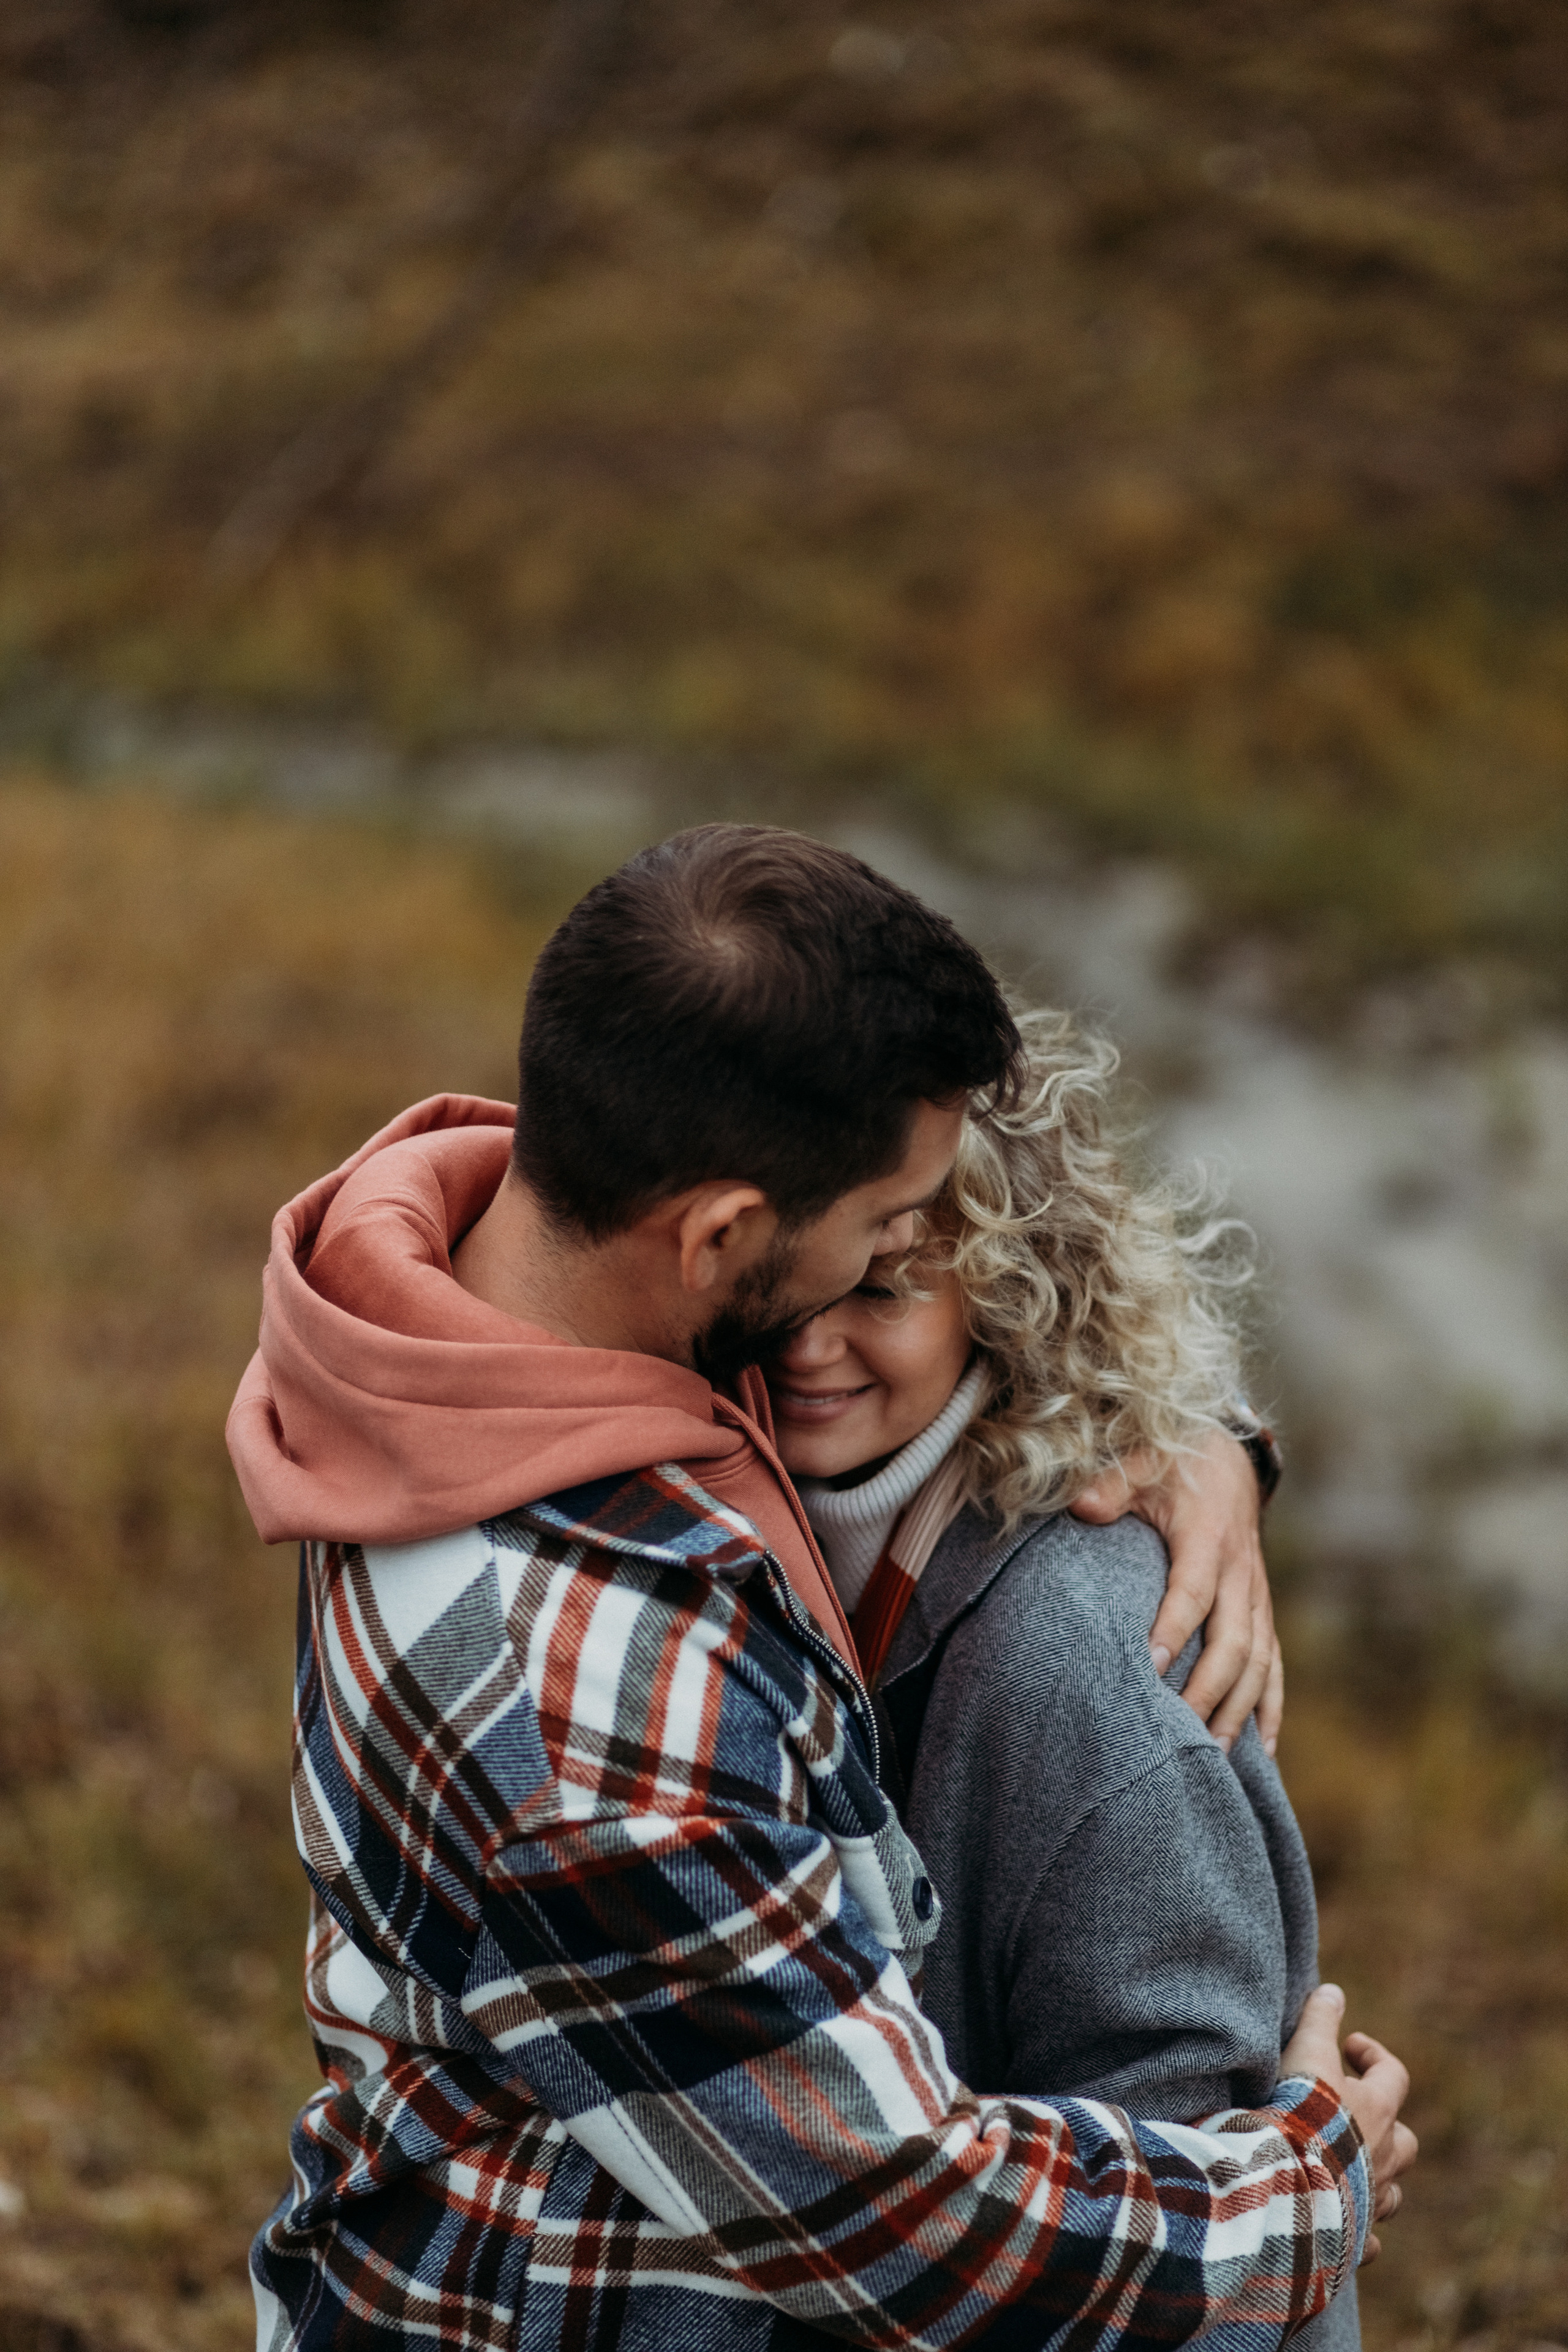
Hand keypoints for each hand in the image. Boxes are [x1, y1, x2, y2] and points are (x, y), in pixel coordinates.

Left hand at [1070, 1429, 1283, 1753]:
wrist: (1229, 1458)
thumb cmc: (1174, 1464)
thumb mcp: (1141, 1462)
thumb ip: (1111, 1485)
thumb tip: (1080, 1506)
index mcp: (1208, 1538)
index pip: (1192, 1592)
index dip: (1174, 1629)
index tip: (1150, 1667)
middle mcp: (1241, 1574)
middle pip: (1233, 1642)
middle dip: (1208, 1690)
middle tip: (1178, 1732)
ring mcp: (1257, 1598)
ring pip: (1258, 1663)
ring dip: (1238, 1710)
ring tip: (1213, 1756)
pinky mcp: (1263, 1613)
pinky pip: (1275, 1667)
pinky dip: (1270, 1709)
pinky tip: (1263, 1753)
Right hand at [1279, 1984, 1417, 2263]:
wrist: (1287, 2182)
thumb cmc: (1301, 2113)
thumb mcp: (1308, 2052)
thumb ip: (1320, 2019)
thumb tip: (1333, 1990)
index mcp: (1377, 2111)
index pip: (1394, 2075)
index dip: (1375, 2056)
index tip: (1349, 2045)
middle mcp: (1383, 2157)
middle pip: (1405, 2141)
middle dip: (1387, 2126)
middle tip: (1354, 2114)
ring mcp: (1370, 2199)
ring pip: (1391, 2191)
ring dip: (1377, 2178)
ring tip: (1348, 2169)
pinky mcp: (1352, 2236)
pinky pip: (1370, 2241)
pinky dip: (1362, 2233)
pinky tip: (1345, 2228)